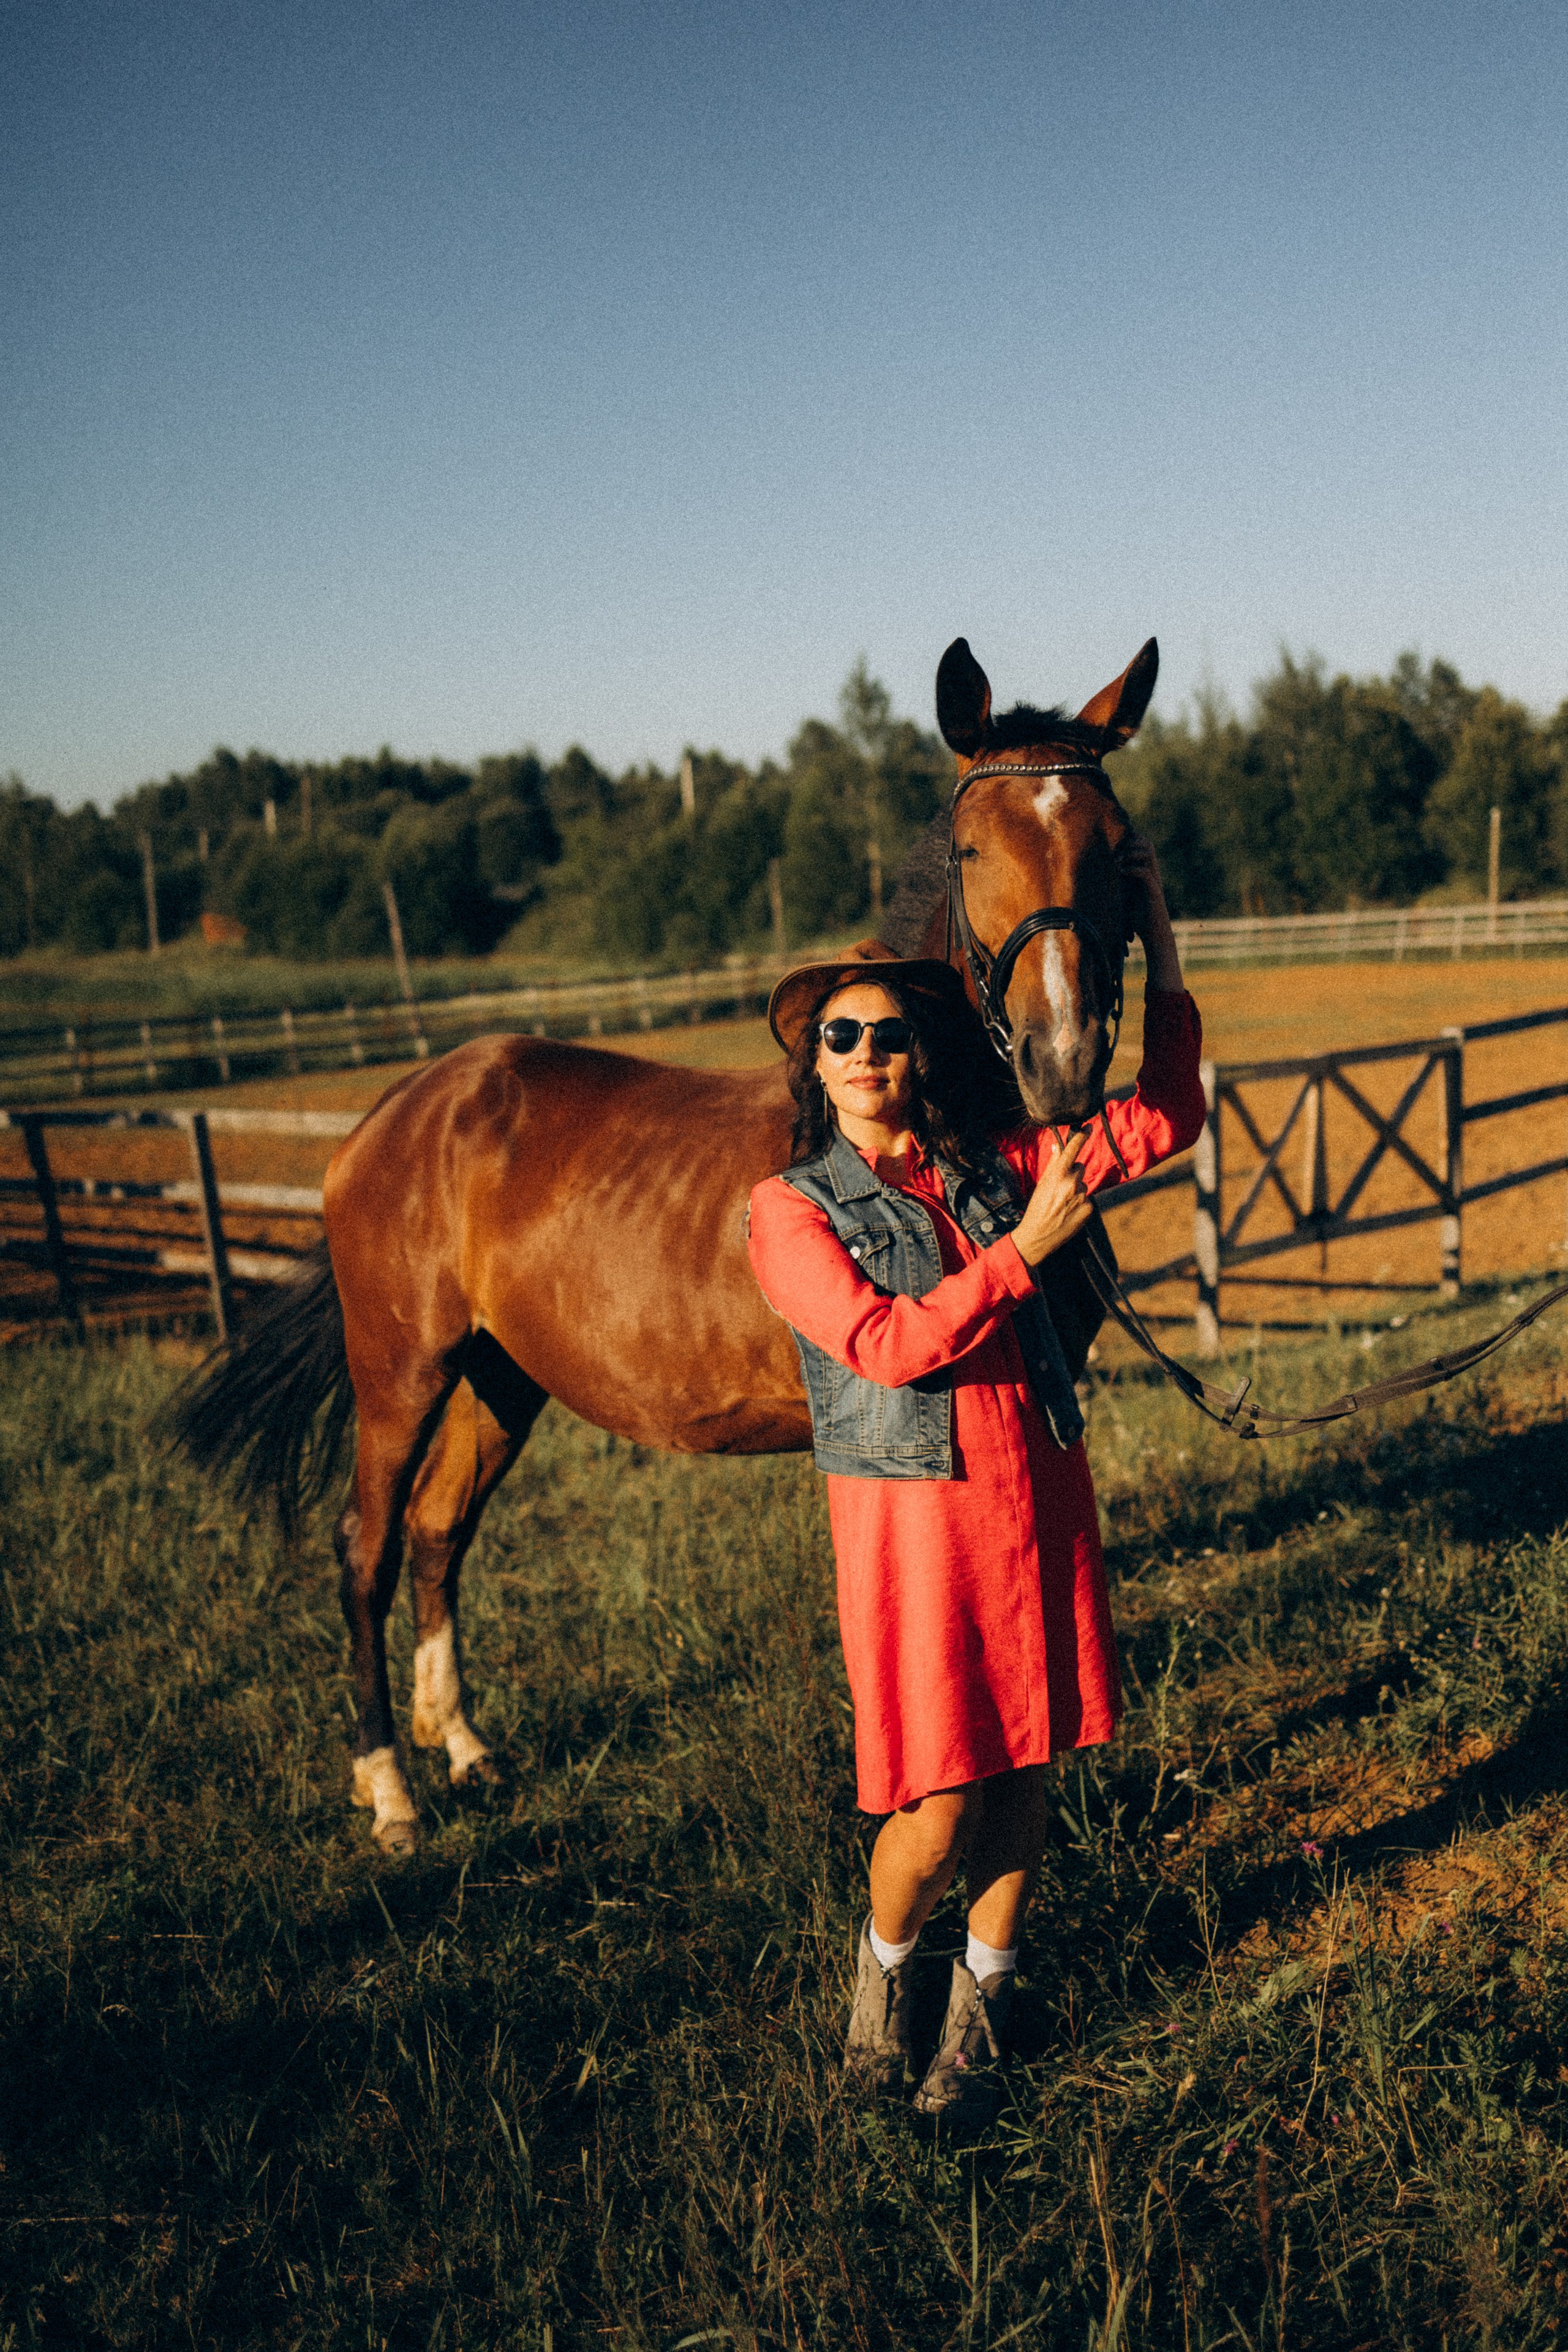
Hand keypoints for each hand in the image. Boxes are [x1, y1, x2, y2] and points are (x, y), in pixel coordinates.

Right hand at [1011, 1128, 1092, 1266]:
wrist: (1038, 1235)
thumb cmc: (1036, 1208)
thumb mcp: (1042, 1183)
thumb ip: (1053, 1164)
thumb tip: (1058, 1146)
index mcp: (1058, 1174)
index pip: (1073, 1149)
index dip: (1082, 1136)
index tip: (1089, 1126)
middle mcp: (1072, 1183)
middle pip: (1079, 1167)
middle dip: (1072, 1173)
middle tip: (1060, 1187)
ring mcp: (1082, 1196)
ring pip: (1084, 1184)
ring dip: (1076, 1189)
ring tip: (1063, 1203)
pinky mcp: (1089, 1208)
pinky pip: (1088, 1198)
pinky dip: (1081, 1202)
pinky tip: (1069, 1211)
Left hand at [1116, 828, 1183, 990]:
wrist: (1155, 935)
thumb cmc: (1138, 918)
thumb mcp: (1124, 896)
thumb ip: (1118, 884)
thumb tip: (1097, 877)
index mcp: (1145, 871)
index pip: (1141, 844)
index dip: (1128, 840)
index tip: (1112, 845)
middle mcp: (1151, 872)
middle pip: (1146, 843)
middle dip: (1130, 842)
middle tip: (1115, 852)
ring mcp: (1154, 880)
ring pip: (1147, 853)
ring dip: (1130, 853)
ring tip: (1117, 862)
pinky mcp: (1153, 891)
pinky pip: (1144, 872)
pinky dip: (1131, 869)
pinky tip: (1121, 873)